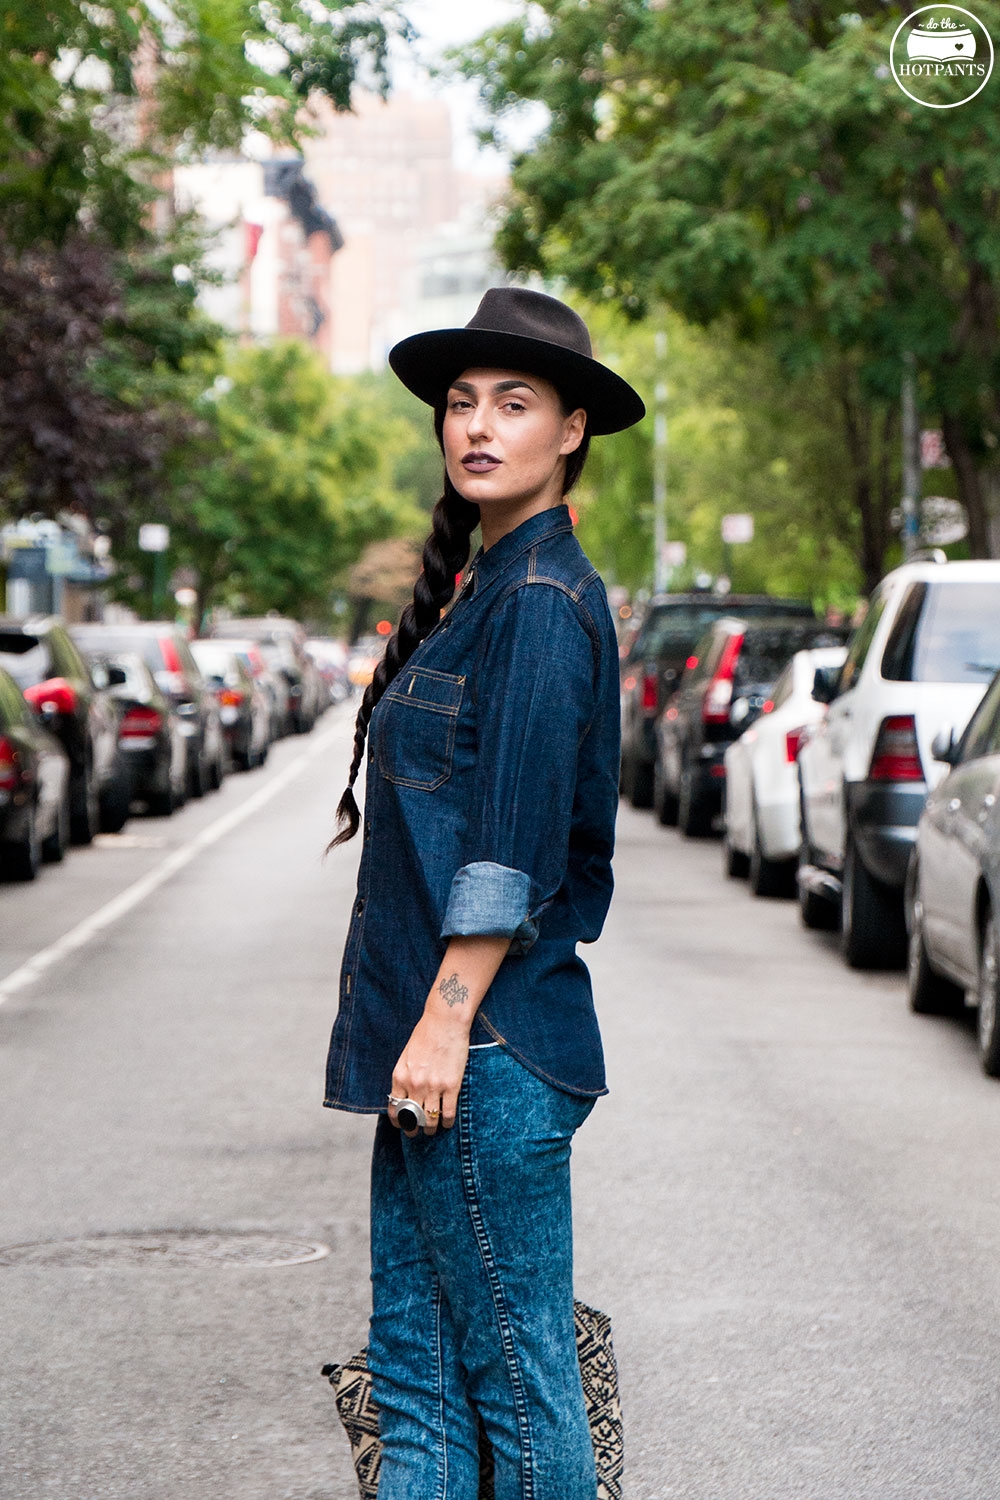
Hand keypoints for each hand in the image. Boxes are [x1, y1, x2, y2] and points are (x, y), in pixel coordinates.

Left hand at [389, 1010, 469, 1135]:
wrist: (445, 1021)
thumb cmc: (425, 1034)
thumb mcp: (406, 1055)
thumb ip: (404, 1076)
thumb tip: (404, 1095)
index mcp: (400, 1076)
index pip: (395, 1109)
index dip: (398, 1122)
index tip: (402, 1125)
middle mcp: (414, 1084)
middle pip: (412, 1118)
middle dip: (413, 1129)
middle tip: (417, 1132)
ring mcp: (433, 1086)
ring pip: (430, 1120)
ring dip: (431, 1128)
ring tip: (433, 1129)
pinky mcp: (451, 1085)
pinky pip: (448, 1113)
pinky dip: (448, 1122)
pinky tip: (448, 1122)